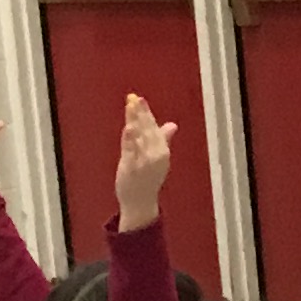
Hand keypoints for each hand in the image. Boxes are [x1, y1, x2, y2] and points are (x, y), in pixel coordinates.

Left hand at [115, 94, 172, 228]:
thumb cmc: (148, 179)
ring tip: (131, 108)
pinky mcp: (132, 169)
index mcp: (163, 152)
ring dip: (136, 122)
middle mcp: (156, 157)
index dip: (147, 113)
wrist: (140, 202)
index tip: (140, 100)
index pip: (154, 128)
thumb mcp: (159, 158)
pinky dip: (130, 139)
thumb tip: (172, 125)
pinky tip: (127, 128)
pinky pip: (131, 151)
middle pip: (147, 130)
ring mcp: (144, 163)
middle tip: (134, 99)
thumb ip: (163, 139)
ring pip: (139, 138)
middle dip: (141, 114)